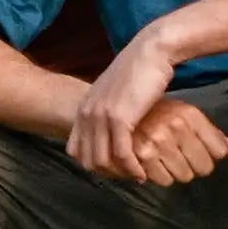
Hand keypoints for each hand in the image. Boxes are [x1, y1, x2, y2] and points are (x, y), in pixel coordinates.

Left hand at [66, 30, 179, 179]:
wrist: (151, 52)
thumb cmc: (140, 71)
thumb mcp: (116, 93)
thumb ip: (108, 110)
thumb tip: (114, 128)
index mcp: (84, 108)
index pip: (75, 150)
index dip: (94, 164)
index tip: (115, 168)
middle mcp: (86, 113)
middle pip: (86, 159)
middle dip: (108, 173)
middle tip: (128, 176)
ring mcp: (100, 116)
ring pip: (102, 161)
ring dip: (120, 174)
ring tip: (137, 176)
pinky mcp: (119, 118)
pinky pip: (121, 155)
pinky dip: (131, 168)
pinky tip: (142, 172)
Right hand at [121, 98, 227, 184]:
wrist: (121, 108)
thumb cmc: (157, 113)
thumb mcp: (187, 115)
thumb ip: (212, 135)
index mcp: (190, 115)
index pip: (219, 152)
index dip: (211, 155)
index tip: (200, 152)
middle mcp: (176, 126)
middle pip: (203, 168)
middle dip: (194, 166)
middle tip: (181, 158)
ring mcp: (157, 140)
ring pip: (184, 176)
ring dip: (177, 173)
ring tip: (166, 161)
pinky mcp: (140, 153)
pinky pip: (163, 180)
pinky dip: (160, 177)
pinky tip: (154, 165)